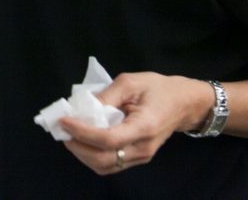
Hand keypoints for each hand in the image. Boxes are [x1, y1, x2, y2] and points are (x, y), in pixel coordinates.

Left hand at [59, 72, 211, 174]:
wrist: (184, 104)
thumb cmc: (158, 88)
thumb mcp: (130, 82)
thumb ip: (106, 95)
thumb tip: (81, 108)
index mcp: (144, 127)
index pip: (108, 139)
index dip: (82, 132)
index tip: (64, 120)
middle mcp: (143, 148)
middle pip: (103, 159)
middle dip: (77, 145)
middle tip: (63, 128)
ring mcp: (141, 157)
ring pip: (104, 166)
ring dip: (82, 152)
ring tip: (70, 133)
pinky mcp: (137, 158)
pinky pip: (109, 164)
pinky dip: (91, 155)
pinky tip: (83, 140)